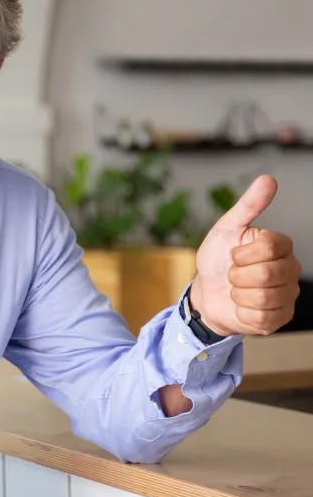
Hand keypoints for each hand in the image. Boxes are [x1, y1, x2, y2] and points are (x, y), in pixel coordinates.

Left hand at [192, 175, 301, 335]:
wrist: (206, 292)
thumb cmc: (217, 260)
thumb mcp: (226, 229)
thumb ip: (248, 205)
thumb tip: (268, 179)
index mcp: (280, 246)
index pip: (272, 245)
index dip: (243, 253)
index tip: (233, 255)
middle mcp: (290, 269)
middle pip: (267, 273)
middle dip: (237, 275)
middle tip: (232, 274)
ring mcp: (287, 295)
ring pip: (263, 296)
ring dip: (238, 293)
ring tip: (236, 289)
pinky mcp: (279, 317)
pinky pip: (261, 316)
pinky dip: (241, 311)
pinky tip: (240, 305)